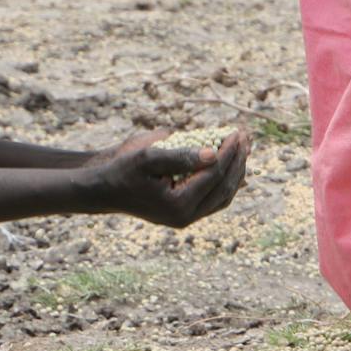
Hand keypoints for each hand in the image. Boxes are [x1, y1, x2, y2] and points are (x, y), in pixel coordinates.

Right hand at [89, 129, 249, 227]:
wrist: (104, 190)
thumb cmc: (123, 169)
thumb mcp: (147, 157)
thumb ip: (180, 155)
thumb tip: (213, 154)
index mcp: (178, 205)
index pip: (214, 175)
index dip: (229, 152)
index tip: (237, 132)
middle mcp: (185, 217)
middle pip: (224, 188)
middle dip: (238, 161)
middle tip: (245, 137)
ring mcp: (185, 219)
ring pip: (222, 197)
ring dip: (235, 172)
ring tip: (243, 148)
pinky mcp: (183, 215)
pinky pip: (213, 200)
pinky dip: (225, 182)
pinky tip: (231, 164)